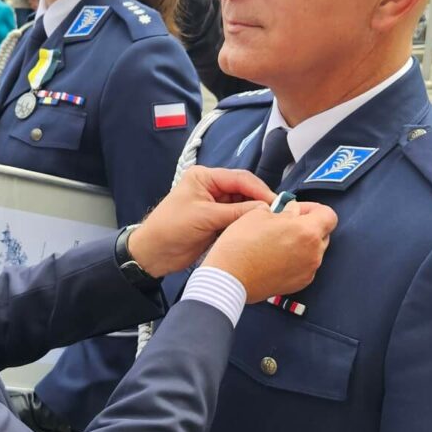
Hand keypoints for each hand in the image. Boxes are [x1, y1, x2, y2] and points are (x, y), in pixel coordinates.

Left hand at [127, 165, 276, 277]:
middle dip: (259, 201)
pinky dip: (246, 224)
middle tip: (278, 215)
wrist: (154, 254)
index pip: (239, 178)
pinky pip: (237, 219)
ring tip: (271, 223)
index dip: (259, 190)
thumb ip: (236, 212)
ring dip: (254, 214)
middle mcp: (211, 188)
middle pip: (244, 190)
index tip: (276, 203)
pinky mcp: (216, 221)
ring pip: (243, 205)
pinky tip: (258, 230)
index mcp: (205, 177)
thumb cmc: (172, 228)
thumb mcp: (205, 217)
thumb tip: (265, 209)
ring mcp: (215, 205)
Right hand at [202, 199, 337, 303]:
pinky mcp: (299, 284)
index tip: (298, 209)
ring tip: (277, 242)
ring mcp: (308, 271)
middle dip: (307, 226)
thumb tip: (292, 211)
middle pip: (322, 233)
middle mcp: (313, 253)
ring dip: (301, 243)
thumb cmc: (241, 245)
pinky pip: (305, 266)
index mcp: (307, 232)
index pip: (329, 215)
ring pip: (313, 251)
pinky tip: (276, 257)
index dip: (314, 208)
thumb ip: (283, 210)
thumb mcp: (259, 214)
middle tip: (285, 224)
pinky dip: (295, 259)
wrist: (229, 279)